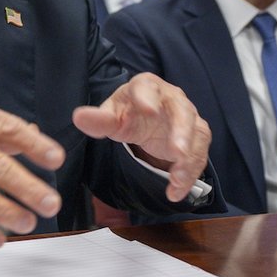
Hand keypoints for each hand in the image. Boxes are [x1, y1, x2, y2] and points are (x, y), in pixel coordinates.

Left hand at [72, 72, 210, 201]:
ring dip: (189, 159)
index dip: (147, 98)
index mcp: (147, 86)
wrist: (148, 121)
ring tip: (177, 180)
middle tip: (177, 152)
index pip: (147, 87)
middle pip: (182, 112)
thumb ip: (98, 119)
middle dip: (181, 132)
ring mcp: (188, 116)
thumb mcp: (111, 118)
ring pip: (196, 135)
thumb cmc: (129, 114)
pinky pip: (198, 155)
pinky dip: (189, 174)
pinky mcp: (197, 135)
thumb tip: (78, 117)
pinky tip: (176, 191)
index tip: (147, 110)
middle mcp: (172, 98)